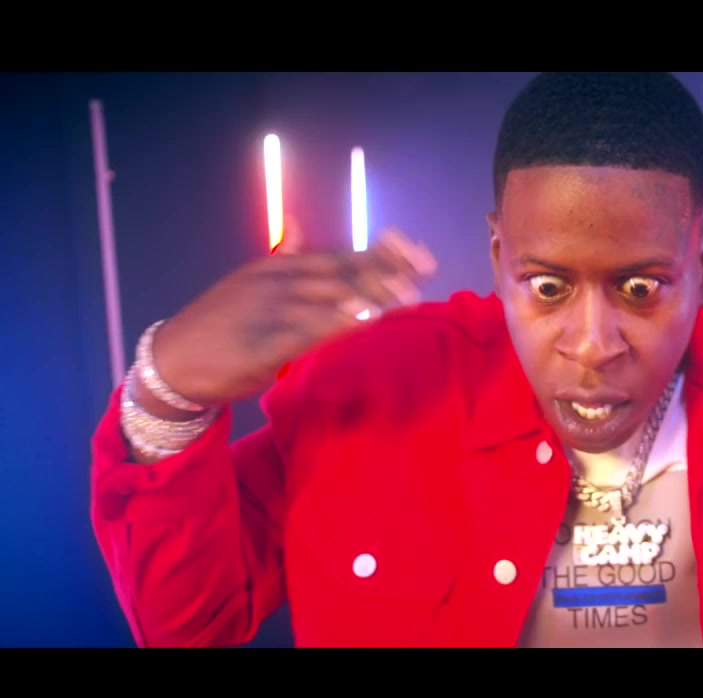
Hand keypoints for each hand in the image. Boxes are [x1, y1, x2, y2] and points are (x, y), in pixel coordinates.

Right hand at [149, 220, 437, 407]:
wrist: (170, 363)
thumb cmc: (218, 328)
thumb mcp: (251, 283)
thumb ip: (282, 256)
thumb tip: (295, 224)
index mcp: (279, 267)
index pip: (340, 256)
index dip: (381, 254)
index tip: (418, 253)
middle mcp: (278, 281)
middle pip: (342, 272)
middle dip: (387, 270)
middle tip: (426, 268)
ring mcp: (270, 309)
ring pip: (330, 297)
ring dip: (372, 294)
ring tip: (409, 293)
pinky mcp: (264, 342)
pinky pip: (309, 329)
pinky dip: (340, 320)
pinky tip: (366, 317)